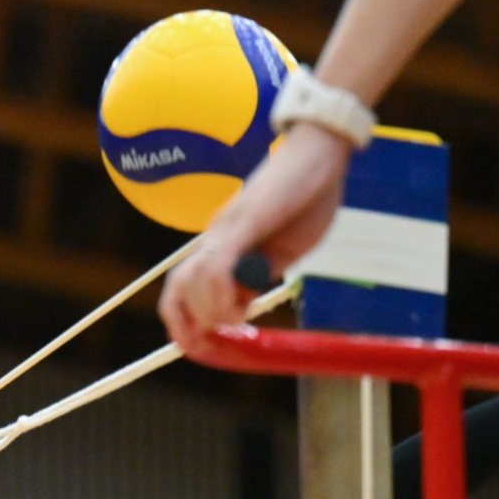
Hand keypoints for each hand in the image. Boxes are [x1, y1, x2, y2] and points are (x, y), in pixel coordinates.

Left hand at [159, 125, 353, 351]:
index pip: (186, 289)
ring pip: (193, 279)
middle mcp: (217, 238)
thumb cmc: (307, 197)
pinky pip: (220, 261)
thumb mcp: (285, 250)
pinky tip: (236, 309)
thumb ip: (260, 275)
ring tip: (231, 326)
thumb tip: (242, 305)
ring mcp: (229, 228)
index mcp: (224, 247)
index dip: (185, 323)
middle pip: (178, 288)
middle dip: (182, 326)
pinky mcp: (247, 219)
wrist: (321, 149)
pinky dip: (219, 291)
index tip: (202, 348)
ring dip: (207, 312)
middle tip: (203, 348)